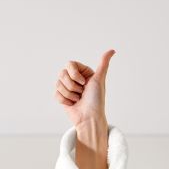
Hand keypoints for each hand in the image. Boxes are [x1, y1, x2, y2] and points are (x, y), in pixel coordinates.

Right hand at [55, 50, 114, 168]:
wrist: (90, 118)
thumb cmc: (96, 100)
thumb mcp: (99, 79)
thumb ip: (103, 63)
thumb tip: (112, 50)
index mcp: (83, 72)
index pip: (70, 64)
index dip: (74, 74)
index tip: (83, 83)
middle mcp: (75, 78)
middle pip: (62, 73)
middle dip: (72, 86)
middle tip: (82, 93)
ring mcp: (67, 87)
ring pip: (58, 84)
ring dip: (70, 94)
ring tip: (78, 99)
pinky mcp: (61, 97)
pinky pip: (56, 94)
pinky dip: (65, 100)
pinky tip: (73, 104)